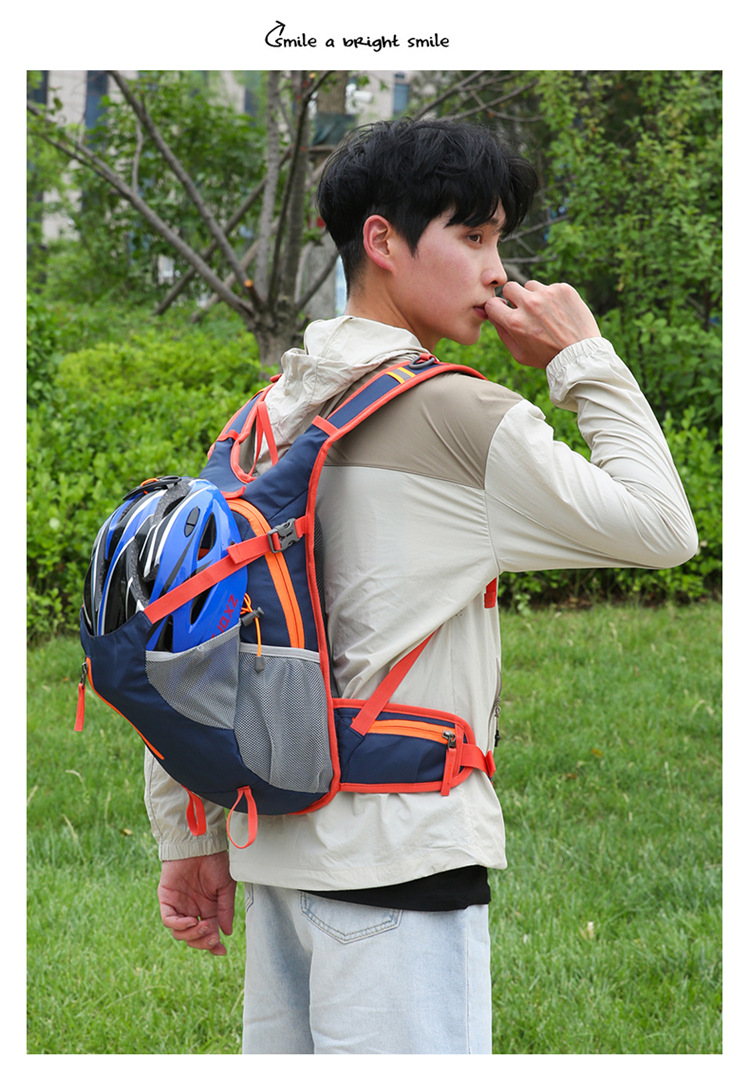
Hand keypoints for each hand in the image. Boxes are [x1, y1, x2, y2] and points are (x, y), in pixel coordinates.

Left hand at [157, 851, 235, 956]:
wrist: (200, 845)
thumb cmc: (215, 862)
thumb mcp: (226, 887)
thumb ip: (225, 910)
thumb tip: (227, 933)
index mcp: (207, 909)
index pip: (208, 933)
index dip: (213, 945)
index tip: (221, 950)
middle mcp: (192, 910)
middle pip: (192, 938)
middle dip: (202, 942)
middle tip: (212, 937)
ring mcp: (178, 906)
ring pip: (179, 933)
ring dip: (192, 934)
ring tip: (203, 925)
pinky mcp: (166, 899)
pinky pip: (168, 920)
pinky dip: (179, 925)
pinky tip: (191, 921)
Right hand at [484, 280, 599, 368]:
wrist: (580, 354)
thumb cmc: (546, 357)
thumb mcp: (519, 353)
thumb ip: (502, 333)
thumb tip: (493, 314)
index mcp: (515, 322)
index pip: (492, 303)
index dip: (497, 308)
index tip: (504, 312)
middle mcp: (529, 304)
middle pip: (510, 287)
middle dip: (514, 297)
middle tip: (524, 309)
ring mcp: (547, 294)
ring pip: (531, 285)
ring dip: (534, 296)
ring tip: (545, 312)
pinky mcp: (563, 289)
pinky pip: (550, 287)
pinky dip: (553, 297)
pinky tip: (559, 312)